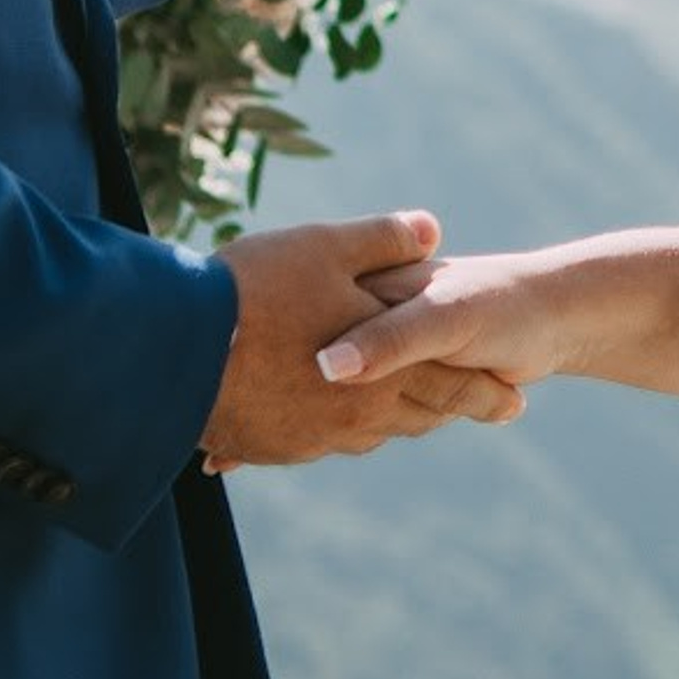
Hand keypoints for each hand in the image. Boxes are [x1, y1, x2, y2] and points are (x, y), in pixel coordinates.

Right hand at [201, 211, 528, 471]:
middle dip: (435, 409)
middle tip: (456, 405)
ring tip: (391, 406)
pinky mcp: (268, 449)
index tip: (514, 402)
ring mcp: (310, 439)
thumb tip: (431, 228)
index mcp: (386, 376)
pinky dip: (322, 425)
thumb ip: (385, 240)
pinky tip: (313, 413)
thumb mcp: (328, 248)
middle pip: (411, 419)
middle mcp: (355, 419)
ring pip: (362, 434)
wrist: (164, 354)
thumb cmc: (253, 293)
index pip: (454, 392)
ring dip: (380, 419)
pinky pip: (310, 441)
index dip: (485, 394)